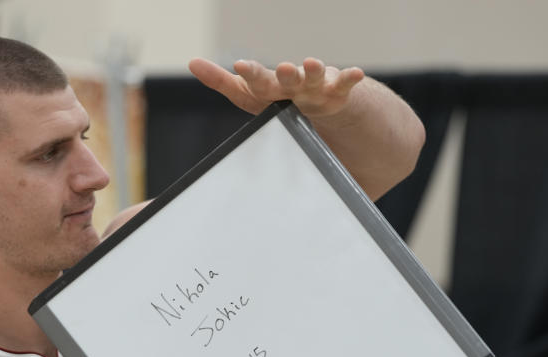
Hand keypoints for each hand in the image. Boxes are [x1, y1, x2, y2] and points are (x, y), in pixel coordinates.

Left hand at [189, 57, 363, 118]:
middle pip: (286, 79)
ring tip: (312, 63)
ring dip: (314, 71)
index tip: (239, 66)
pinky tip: (356, 73)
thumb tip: (192, 63)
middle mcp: (291, 83)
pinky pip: (343, 85)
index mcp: (268, 86)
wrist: (314, 103)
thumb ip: (220, 81)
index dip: (250, 74)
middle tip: (280, 67)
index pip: (256, 80)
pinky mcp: (335, 93)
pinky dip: (349, 79)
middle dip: (284, 74)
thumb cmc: (275, 97)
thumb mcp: (246, 93)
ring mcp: (314, 86)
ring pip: (314, 79)